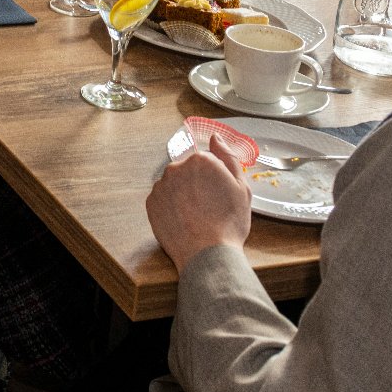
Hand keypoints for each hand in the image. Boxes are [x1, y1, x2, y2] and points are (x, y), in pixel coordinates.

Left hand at [146, 138, 251, 266]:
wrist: (207, 254)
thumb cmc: (228, 222)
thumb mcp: (241, 187)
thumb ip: (228, 157)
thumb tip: (216, 137)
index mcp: (200, 160)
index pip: (207, 162)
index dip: (215, 179)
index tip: (219, 195)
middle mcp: (176, 167)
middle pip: (188, 171)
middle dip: (197, 184)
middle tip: (209, 207)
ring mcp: (161, 185)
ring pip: (174, 185)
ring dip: (183, 195)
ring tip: (197, 216)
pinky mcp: (151, 203)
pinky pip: (163, 200)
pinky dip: (171, 207)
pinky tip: (184, 221)